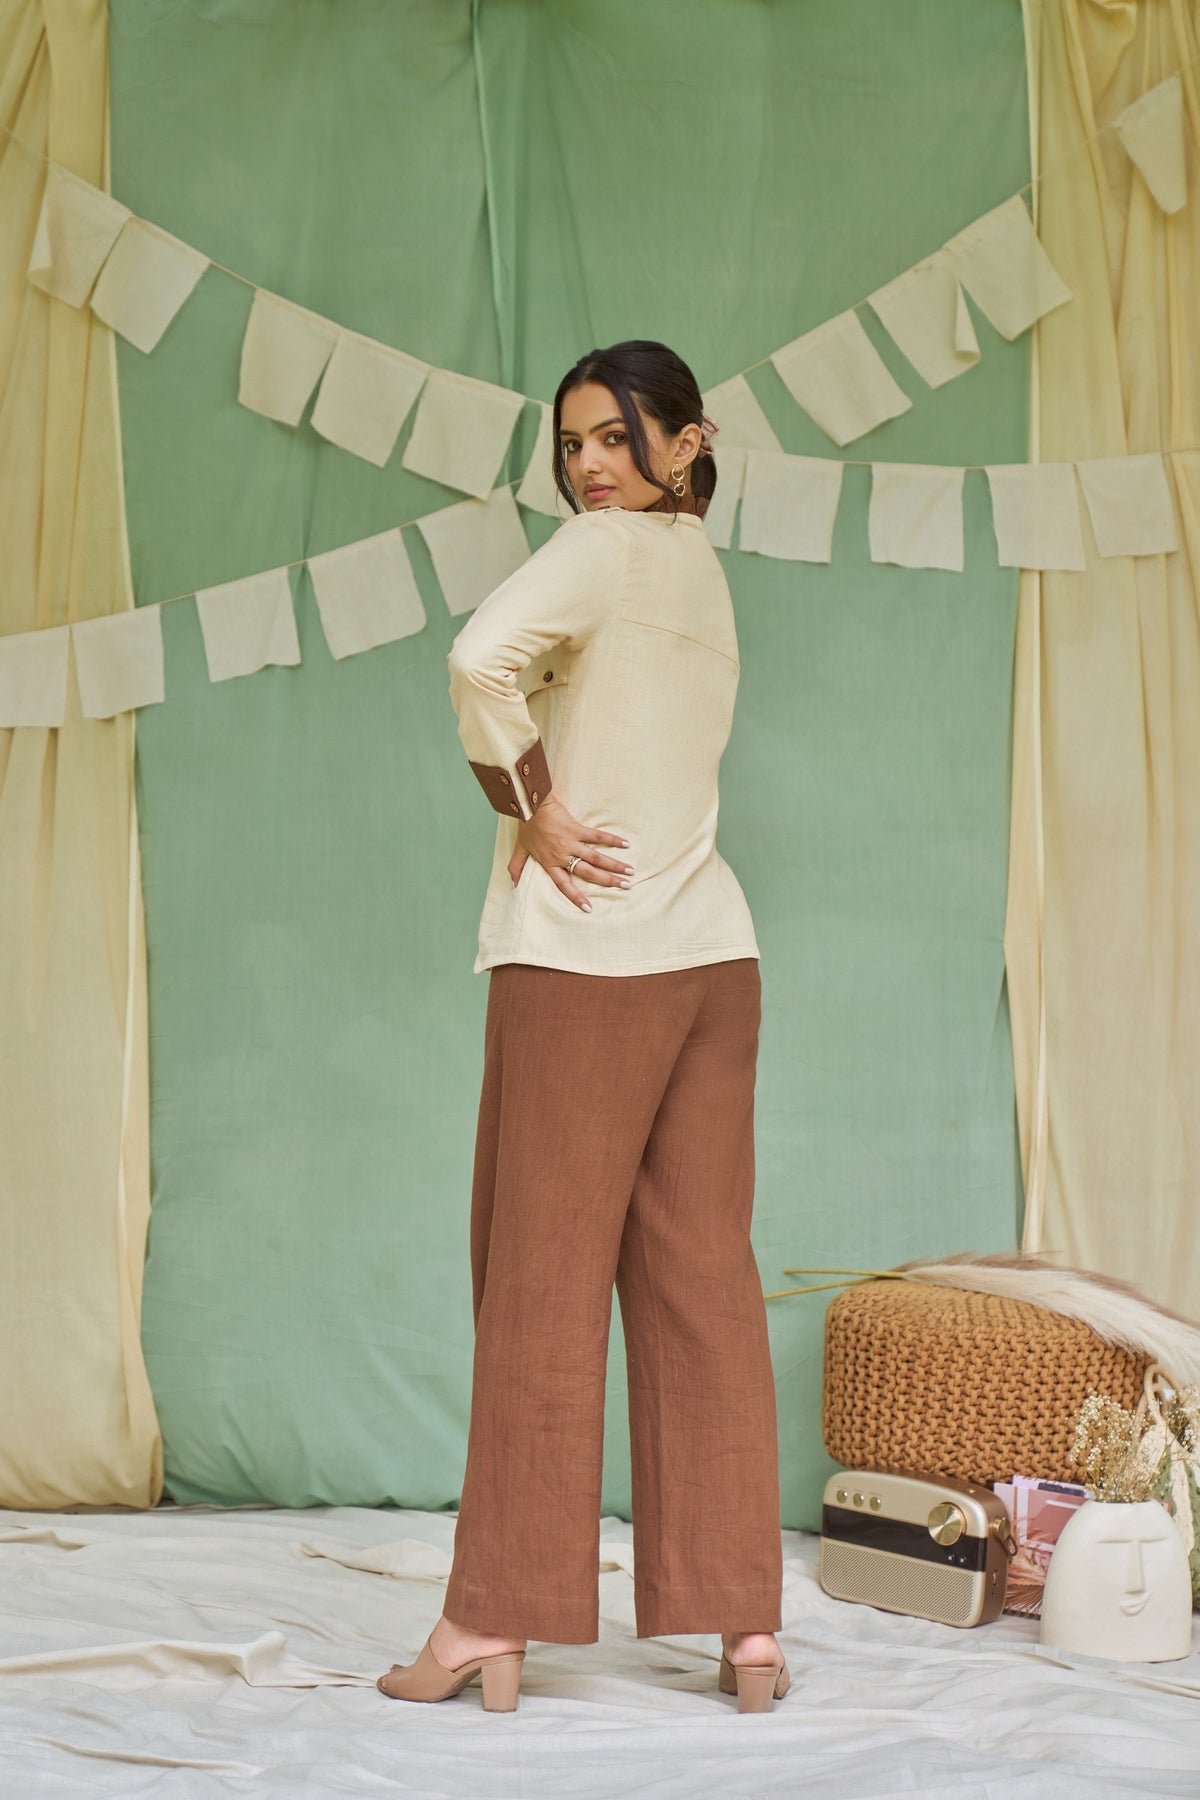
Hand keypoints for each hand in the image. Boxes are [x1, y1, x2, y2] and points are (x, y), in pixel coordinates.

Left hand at [507, 795, 633, 912]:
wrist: (530, 805)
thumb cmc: (526, 826)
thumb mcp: (519, 849)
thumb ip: (516, 867)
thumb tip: (513, 885)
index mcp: (550, 863)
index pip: (564, 885)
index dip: (576, 897)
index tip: (589, 909)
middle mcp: (563, 856)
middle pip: (588, 873)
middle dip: (607, 881)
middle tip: (624, 887)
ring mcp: (571, 842)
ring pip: (596, 857)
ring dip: (614, 865)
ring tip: (630, 872)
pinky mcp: (577, 828)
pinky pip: (597, 836)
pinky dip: (612, 840)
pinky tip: (625, 844)